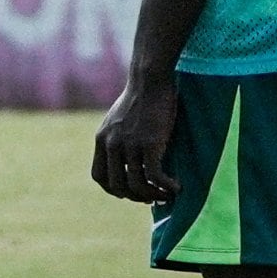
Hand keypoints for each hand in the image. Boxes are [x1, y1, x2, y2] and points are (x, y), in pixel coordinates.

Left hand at [93, 69, 180, 203]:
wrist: (150, 80)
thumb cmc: (141, 98)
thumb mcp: (120, 120)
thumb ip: (119, 139)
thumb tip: (128, 159)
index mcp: (102, 140)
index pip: (99, 176)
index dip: (114, 189)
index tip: (131, 192)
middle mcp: (111, 145)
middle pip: (117, 185)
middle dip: (135, 196)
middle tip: (153, 197)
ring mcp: (129, 145)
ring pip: (137, 184)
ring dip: (153, 195)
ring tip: (167, 195)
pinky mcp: (149, 144)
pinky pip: (155, 176)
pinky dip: (166, 186)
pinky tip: (177, 187)